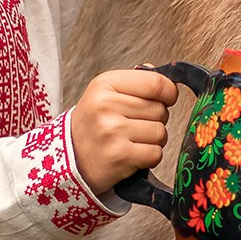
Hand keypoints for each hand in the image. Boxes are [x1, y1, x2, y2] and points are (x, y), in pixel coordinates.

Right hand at [69, 68, 177, 197]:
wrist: (71, 157)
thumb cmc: (94, 123)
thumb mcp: (106, 92)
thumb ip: (137, 82)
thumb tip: (169, 81)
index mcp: (105, 84)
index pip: (155, 82)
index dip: (169, 92)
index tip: (167, 99)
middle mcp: (106, 105)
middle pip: (160, 109)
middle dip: (156, 119)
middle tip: (136, 125)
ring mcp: (112, 131)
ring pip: (160, 132)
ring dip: (154, 139)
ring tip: (133, 140)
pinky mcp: (119, 155)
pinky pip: (155, 153)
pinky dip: (149, 157)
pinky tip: (133, 154)